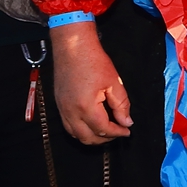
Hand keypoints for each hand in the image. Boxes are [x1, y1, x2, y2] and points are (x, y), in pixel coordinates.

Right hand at [51, 21, 132, 143]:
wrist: (73, 47)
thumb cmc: (94, 61)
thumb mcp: (114, 82)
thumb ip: (121, 105)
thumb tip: (126, 122)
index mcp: (86, 107)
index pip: (103, 129)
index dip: (117, 132)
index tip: (127, 131)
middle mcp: (71, 112)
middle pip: (87, 138)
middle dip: (105, 139)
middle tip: (118, 132)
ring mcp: (62, 109)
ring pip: (75, 135)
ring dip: (91, 137)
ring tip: (106, 131)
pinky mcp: (59, 105)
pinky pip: (68, 126)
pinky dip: (80, 131)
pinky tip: (91, 124)